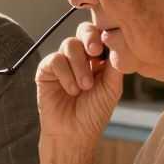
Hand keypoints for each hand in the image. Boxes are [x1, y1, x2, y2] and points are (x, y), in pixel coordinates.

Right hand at [35, 21, 122, 143]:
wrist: (74, 133)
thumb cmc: (94, 113)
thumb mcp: (112, 87)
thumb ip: (115, 64)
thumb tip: (118, 41)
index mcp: (97, 58)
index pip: (100, 34)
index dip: (102, 34)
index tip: (106, 47)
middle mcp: (80, 57)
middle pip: (82, 31)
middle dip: (89, 38)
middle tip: (94, 52)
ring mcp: (62, 62)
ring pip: (69, 44)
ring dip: (79, 65)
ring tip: (84, 87)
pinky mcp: (46, 71)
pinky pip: (54, 59)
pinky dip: (65, 74)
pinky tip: (71, 90)